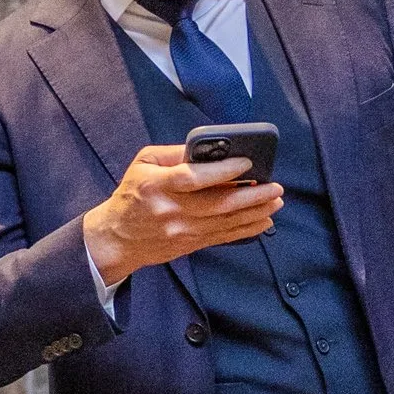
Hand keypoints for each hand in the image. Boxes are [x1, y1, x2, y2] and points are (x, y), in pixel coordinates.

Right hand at [83, 145, 283, 286]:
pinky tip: (264, 221)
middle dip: (252, 196)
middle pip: (219, 204)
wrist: (117, 238)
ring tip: (276, 201)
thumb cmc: (131, 194)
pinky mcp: (190, 244)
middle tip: (275, 187)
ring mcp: (183, 231)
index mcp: (158, 185)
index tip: (246, 163)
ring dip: (255, 212)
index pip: (194, 178)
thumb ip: (174, 153)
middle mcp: (173, 210)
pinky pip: (224, 237)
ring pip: (227, 222)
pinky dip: (247, 229)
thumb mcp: (143, 163)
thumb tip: (208, 149)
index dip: (223, 171)